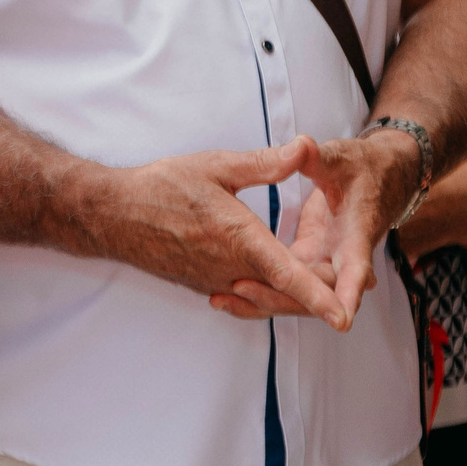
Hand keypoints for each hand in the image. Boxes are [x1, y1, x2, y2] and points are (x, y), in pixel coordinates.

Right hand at [96, 137, 349, 327]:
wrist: (115, 215)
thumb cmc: (162, 187)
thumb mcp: (216, 166)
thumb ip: (264, 163)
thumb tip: (304, 149)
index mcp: (239, 240)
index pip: (289, 276)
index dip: (320, 298)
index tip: (344, 317)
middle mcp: (231, 270)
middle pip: (287, 297)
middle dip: (321, 295)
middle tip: (351, 286)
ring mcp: (218, 283)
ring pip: (268, 299)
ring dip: (295, 295)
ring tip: (323, 286)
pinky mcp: (207, 286)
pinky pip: (248, 297)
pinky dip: (270, 294)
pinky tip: (277, 282)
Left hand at [211, 132, 417, 328]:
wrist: (379, 176)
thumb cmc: (362, 167)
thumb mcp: (340, 158)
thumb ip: (318, 158)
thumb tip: (302, 146)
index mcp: (358, 231)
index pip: (356, 267)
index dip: (347, 292)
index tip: (341, 319)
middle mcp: (345, 254)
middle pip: (318, 290)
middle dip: (283, 297)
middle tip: (239, 288)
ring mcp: (327, 259)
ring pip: (301, 293)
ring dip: (267, 298)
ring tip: (219, 298)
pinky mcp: (310, 256)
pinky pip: (288, 282)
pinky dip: (264, 289)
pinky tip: (225, 293)